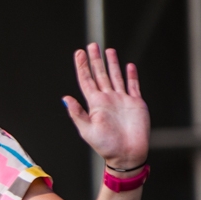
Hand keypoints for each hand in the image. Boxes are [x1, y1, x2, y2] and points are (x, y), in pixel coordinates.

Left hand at [63, 44, 149, 169]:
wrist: (127, 154)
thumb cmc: (106, 145)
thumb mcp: (87, 130)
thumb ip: (77, 113)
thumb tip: (65, 99)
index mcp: (95, 104)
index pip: (86, 80)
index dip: (82, 66)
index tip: (79, 53)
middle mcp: (107, 99)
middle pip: (100, 74)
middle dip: (95, 60)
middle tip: (91, 45)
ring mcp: (122, 100)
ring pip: (116, 77)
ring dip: (112, 64)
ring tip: (108, 50)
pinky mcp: (136, 103)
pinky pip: (133, 86)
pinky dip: (131, 76)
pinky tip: (128, 66)